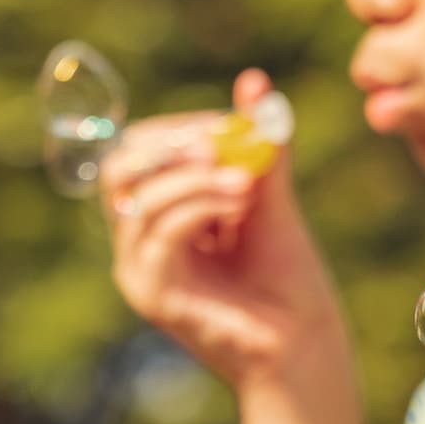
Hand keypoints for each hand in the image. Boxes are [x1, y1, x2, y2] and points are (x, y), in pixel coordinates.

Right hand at [103, 68, 341, 390]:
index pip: (138, 150)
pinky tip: (239, 202)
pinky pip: (159, 232)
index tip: (232, 124)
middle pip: (119, 168)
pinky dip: (198, 206)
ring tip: (246, 182)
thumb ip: (261, 145)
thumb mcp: (272, 198)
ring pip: (139, 197)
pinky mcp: (154, 294)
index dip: (179, 129)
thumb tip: (255, 82)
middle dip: (171, 145)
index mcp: (160, 215)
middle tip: (222, 142)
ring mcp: (141, 270)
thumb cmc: (288, 276)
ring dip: (195, 177)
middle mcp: (140, 242)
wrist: (305, 341)